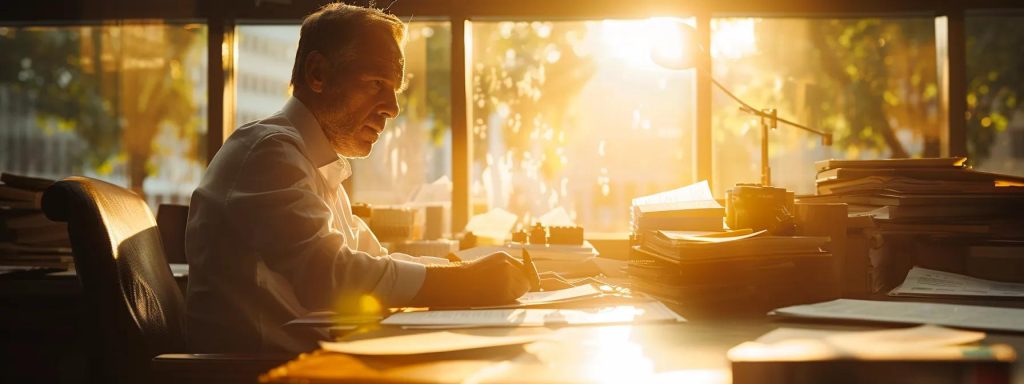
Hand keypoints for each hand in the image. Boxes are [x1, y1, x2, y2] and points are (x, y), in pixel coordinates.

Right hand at [410, 252, 530, 306]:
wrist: (455, 284)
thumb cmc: (468, 277)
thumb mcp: (487, 265)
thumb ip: (504, 269)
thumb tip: (520, 278)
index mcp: (502, 256)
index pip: (523, 267)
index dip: (523, 277)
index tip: (524, 283)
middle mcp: (506, 264)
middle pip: (526, 279)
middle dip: (520, 286)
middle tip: (509, 292)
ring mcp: (506, 277)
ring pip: (521, 289)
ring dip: (514, 294)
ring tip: (497, 293)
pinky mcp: (504, 290)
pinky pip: (514, 297)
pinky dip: (508, 299)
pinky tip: (495, 297)